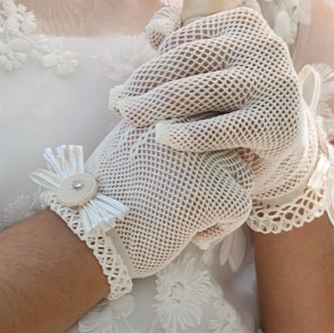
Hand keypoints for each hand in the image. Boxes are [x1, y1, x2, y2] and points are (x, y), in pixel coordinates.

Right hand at [34, 111, 254, 297]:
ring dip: (218, 201)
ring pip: (242, 177)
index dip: (203, 155)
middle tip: (172, 196)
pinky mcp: (214, 188)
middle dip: (215, 178)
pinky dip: (215, 229)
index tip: (172, 176)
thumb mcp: (135, 138)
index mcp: (169, 102)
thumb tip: (208, 121)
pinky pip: (238, 208)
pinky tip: (181, 229)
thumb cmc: (113, 190)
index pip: (214, 119)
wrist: (91, 230)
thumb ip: (167, 123)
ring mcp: (203, 152)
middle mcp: (189, 118)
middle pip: (233, 147)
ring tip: (176, 211)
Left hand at [113, 3, 333, 236]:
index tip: (122, 91)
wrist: (284, 140)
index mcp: (245, 23)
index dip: (148, 67)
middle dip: (145, 84)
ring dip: (157, 105)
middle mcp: (265, 47)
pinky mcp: (277, 123)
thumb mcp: (214, 66)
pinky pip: (224, 127)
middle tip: (118, 106)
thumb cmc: (236, 97)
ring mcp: (274, 84)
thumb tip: (154, 29)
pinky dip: (189, 133)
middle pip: (188, 59)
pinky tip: (161, 137)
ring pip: (202, 89)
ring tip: (131, 119)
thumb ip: (184, 44)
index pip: (184, 39)